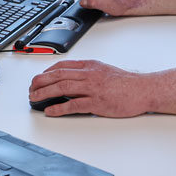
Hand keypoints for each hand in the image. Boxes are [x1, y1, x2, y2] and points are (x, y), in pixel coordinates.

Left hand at [28, 59, 151, 116]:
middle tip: (31, 88)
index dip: (46, 72)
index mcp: (91, 66)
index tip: (38, 78)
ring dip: (45, 93)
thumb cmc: (126, 83)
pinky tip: (50, 110)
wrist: (144, 90)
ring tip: (34, 98)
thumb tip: (71, 79)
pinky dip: (59, 107)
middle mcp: (90, 74)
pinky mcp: (97, 103)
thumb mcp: (104, 70)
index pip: (62, 66)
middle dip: (40, 81)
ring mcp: (93, 88)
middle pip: (58, 75)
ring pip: (63, 87)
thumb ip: (88, 72)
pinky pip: (74, 104)